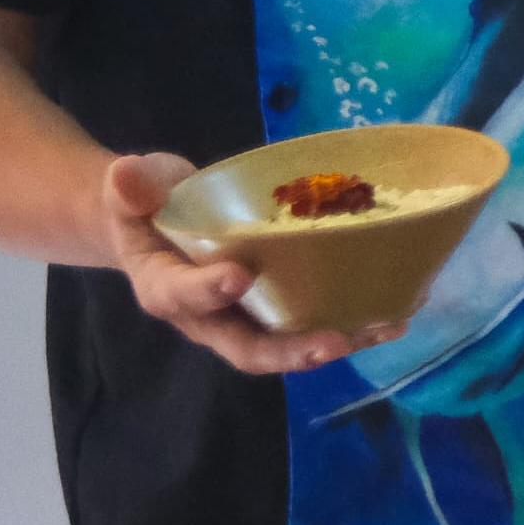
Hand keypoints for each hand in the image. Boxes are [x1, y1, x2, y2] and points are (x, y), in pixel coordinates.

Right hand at [102, 154, 393, 372]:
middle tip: (332, 343)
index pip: (182, 296)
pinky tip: (398, 313)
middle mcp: (209, 317)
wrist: (160, 219)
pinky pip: (316, 324)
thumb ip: (132, 188)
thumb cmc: (148, 205)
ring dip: (338, 341)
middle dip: (289, 350)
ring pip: (289, 344)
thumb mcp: (132, 191)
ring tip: (383, 328)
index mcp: (165, 288)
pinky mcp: (279, 309)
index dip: (207, 291)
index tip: (238, 276)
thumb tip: (125, 174)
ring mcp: (247, 318)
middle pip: (247, 347)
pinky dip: (357, 324)